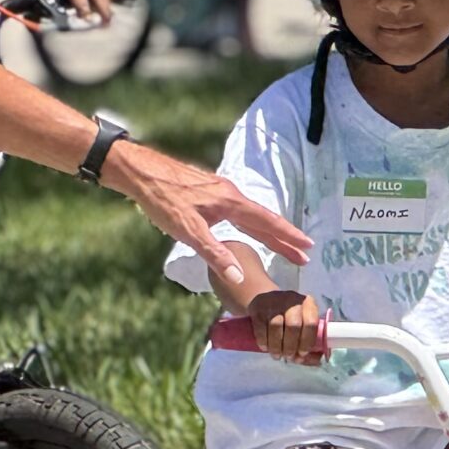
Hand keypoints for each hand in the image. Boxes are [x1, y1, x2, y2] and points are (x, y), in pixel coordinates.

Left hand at [100, 139, 309, 284]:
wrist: (140, 172)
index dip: (288, 236)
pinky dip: (251, 223)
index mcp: (230, 202)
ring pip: (250, 215)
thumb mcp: (188, 230)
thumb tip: (238, 276)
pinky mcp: (208, 191)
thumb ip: (214, 254)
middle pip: (263, 220)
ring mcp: (220, 191)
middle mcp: (230, 194)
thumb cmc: (162, 199)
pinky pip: (238, 210)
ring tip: (283, 245)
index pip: (267, 222)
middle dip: (284, 238)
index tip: (308, 246)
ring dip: (268, 231)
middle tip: (304, 254)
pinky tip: (247, 227)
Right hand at [246, 288, 324, 363]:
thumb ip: (308, 341)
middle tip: (288, 356)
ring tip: (277, 355)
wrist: (264, 299)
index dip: (307, 341)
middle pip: (293, 326)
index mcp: (307, 303)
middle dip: (291, 346)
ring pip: (276, 326)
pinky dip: (263, 341)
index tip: (302, 353)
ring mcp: (273, 303)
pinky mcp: (258, 308)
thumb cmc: (288, 315)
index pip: (311, 323)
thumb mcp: (302, 322)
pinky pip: (260, 327)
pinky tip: (265, 348)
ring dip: (276, 346)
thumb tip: (316, 360)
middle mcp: (291, 300)